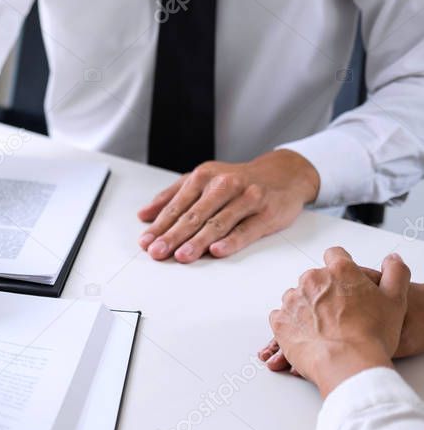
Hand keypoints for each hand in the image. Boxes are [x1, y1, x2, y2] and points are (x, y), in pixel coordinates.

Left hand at [137, 150, 319, 262]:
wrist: (284, 174)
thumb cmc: (238, 180)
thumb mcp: (203, 179)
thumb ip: (172, 196)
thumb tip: (144, 215)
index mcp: (204, 176)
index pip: (177, 205)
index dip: (160, 225)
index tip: (146, 241)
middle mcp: (224, 185)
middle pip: (194, 215)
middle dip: (173, 235)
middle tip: (157, 252)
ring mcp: (247, 198)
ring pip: (218, 222)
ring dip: (198, 241)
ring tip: (181, 255)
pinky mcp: (267, 213)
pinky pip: (246, 230)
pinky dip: (231, 241)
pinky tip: (216, 251)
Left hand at [265, 247, 409, 397]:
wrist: (349, 362)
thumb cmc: (372, 334)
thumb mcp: (396, 300)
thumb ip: (395, 273)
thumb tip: (392, 260)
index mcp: (339, 271)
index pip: (335, 255)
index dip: (341, 267)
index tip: (344, 280)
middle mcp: (312, 280)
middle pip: (315, 278)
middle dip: (324, 291)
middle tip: (339, 312)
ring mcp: (292, 300)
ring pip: (297, 297)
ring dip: (306, 307)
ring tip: (324, 327)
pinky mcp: (280, 320)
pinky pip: (282, 316)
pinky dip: (291, 323)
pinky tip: (307, 335)